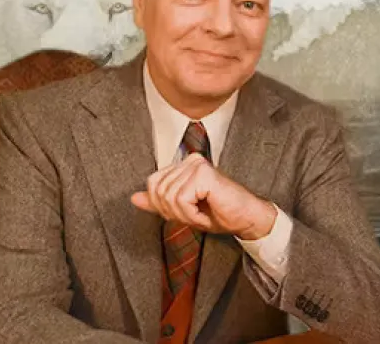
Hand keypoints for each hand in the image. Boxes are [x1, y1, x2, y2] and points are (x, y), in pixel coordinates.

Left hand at [130, 153, 276, 238]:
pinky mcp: (204, 173)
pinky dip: (191, 214)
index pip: (153, 183)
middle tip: (196, 215)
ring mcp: (197, 165)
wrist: (246, 219)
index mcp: (183, 164)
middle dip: (174, 212)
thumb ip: (159, 202)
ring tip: (203, 214)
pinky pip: (181, 199)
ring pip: (169, 197)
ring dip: (185, 215)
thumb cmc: (219, 213)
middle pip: (159, 191)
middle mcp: (190, 160)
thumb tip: (133, 198)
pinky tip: (206, 213)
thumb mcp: (182, 210)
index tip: (187, 212)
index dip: (163, 205)